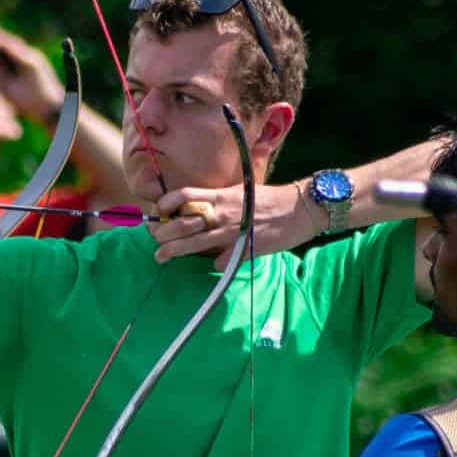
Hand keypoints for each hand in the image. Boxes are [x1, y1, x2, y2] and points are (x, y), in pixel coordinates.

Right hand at [0, 18, 64, 120]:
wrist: (56, 110)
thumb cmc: (31, 104)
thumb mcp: (9, 90)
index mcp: (26, 61)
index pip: (5, 43)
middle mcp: (33, 55)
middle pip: (10, 40)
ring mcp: (36, 58)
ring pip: (16, 45)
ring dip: (3, 38)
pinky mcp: (37, 63)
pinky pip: (20, 52)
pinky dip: (9, 47)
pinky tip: (1, 47)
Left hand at [146, 182, 311, 261]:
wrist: (300, 209)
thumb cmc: (270, 200)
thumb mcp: (240, 193)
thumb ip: (218, 202)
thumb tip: (198, 211)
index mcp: (220, 196)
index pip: (182, 196)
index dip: (166, 204)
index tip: (160, 213)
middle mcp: (221, 213)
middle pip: (181, 223)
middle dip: (162, 233)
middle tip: (155, 240)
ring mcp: (231, 233)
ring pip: (192, 243)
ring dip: (172, 251)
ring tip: (160, 256)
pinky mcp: (242, 250)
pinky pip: (219, 261)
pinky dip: (214, 263)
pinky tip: (214, 264)